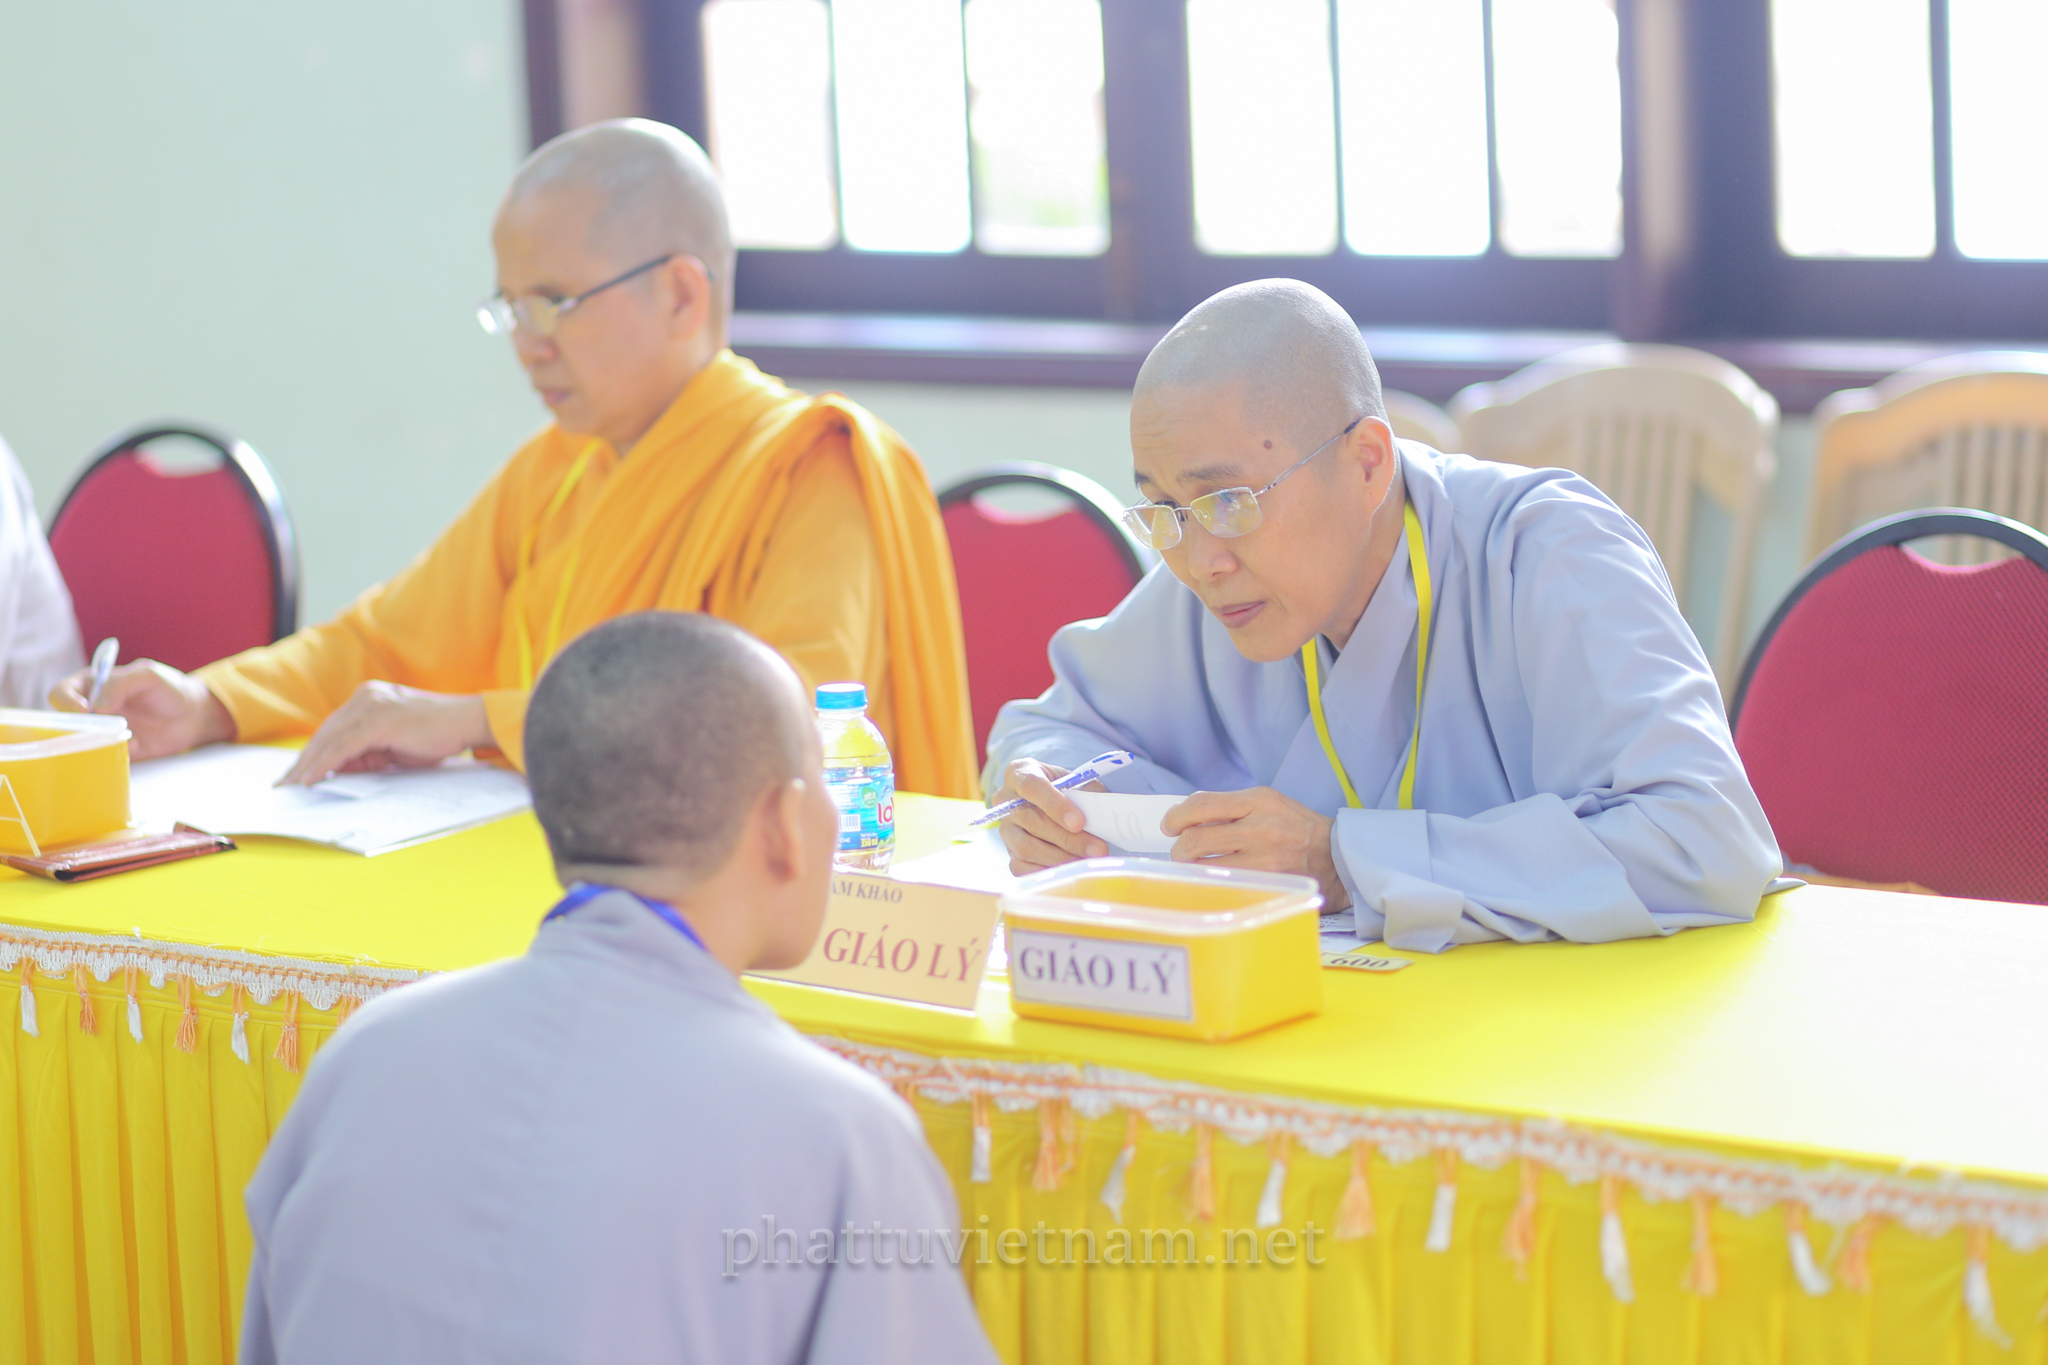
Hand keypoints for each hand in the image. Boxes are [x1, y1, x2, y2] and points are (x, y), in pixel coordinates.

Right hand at [48, 659, 235, 759]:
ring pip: (79, 743)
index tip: (85, 711)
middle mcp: (90, 710)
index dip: (66, 702)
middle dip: (76, 727)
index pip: (62, 692)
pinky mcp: (114, 751)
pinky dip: (113, 753)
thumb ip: (122, 684)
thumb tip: (97, 707)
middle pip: (63, 721)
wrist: (193, 716)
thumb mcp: (149, 676)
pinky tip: (136, 744)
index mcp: (91, 685)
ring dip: (93, 742)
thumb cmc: (169, 689)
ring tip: (122, 735)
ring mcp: (100, 732)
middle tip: (99, 729)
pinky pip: (102, 757)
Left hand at [277, 682, 490, 785]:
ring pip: (328, 739)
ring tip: (292, 785)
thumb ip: (367, 752)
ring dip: (307, 765)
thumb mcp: (394, 745)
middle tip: (284, 782)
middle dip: (303, 760)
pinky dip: (324, 765)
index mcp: (369, 697)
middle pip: (324, 732)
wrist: (468, 721)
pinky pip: (341, 748)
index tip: (296, 772)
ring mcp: (370, 706)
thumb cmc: (438, 734)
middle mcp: (365, 697)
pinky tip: (311, 780)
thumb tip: (339, 770)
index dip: (312, 752)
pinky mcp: (377, 721)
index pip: (333, 728)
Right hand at [993, 758, 1108, 875]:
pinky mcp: (1009, 852)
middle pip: (1033, 822)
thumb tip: (1103, 815)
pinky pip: (1021, 868)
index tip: (1079, 822)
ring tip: (1088, 860)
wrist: (1053, 802)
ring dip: (1061, 857)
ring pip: (1026, 848)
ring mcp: (1005, 829)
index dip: (1055, 805)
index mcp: (1020, 772)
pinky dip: (1047, 871)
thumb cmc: (1066, 789)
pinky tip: (1070, 869)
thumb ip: (1087, 793)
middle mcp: (1005, 801)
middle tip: (1097, 849)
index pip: (1032, 787)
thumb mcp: (1078, 782)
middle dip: (1068, 839)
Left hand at [1163, 787, 1349, 910]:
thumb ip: (1234, 808)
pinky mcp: (1267, 883)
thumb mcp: (1271, 804)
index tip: (1170, 824)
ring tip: (1194, 867)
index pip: (1202, 805)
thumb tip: (1190, 817)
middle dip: (1179, 847)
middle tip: (1180, 851)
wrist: (1339, 857)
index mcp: (1258, 801)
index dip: (1177, 816)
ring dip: (1191, 868)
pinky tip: (1211, 881)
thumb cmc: (1300, 829)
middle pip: (1196, 838)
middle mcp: (1259, 827)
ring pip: (1205, 865)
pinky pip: (1224, 884)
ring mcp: (1262, 859)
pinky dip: (1210, 882)